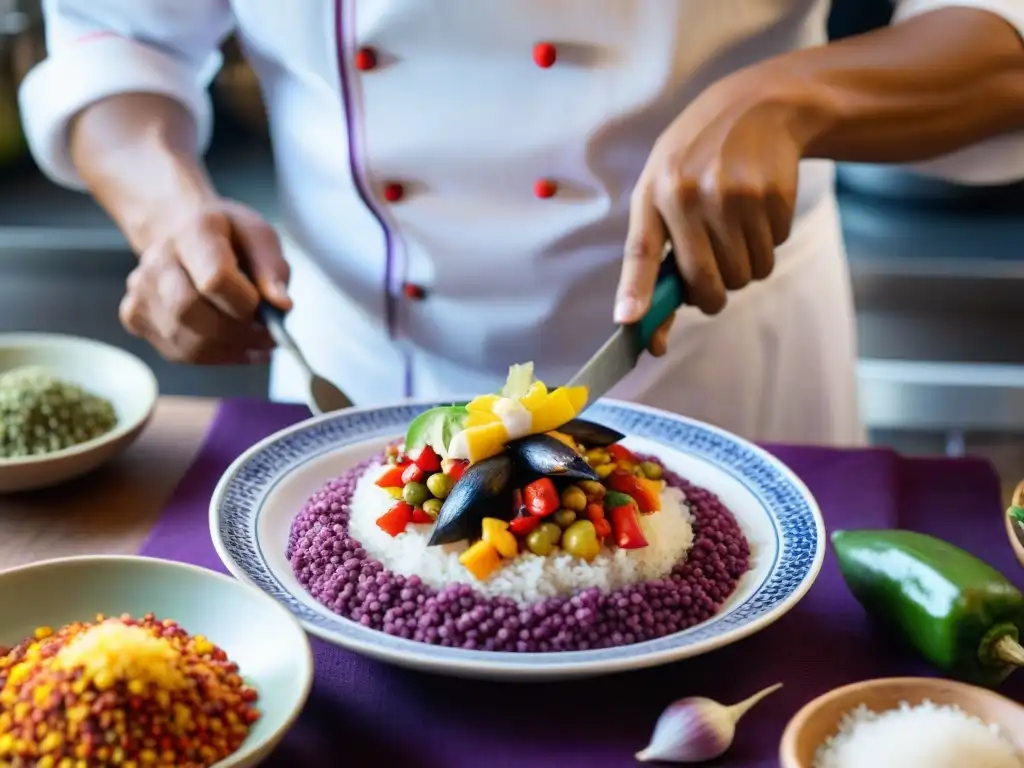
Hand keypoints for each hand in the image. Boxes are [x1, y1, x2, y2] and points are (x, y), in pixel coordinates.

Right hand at [119, 199, 291, 363]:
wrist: (181, 231)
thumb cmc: (227, 236)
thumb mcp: (260, 237)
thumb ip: (272, 269)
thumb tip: (282, 306)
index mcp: (192, 232)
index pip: (213, 278)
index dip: (244, 303)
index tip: (265, 310)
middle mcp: (158, 259)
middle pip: (191, 311)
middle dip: (236, 334)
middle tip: (266, 338)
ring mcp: (140, 290)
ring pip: (183, 340)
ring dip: (227, 351)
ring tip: (254, 344)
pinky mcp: (135, 316)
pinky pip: (176, 352)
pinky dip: (211, 357)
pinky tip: (232, 347)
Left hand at [615, 71, 806, 355]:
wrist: (756, 106)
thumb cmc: (696, 159)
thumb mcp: (662, 186)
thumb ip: (651, 247)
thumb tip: (640, 321)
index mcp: (655, 192)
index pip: (641, 251)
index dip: (636, 290)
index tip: (629, 321)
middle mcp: (691, 194)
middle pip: (706, 283)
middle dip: (712, 295)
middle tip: (714, 279)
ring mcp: (735, 195)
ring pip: (745, 274)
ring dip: (744, 265)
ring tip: (736, 226)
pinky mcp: (773, 196)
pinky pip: (773, 252)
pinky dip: (768, 243)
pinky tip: (757, 210)